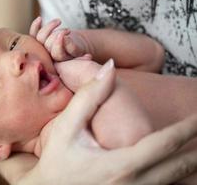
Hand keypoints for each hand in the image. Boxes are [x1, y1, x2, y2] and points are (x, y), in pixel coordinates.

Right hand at [17, 60, 196, 184]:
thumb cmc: (56, 162)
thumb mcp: (66, 129)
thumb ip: (88, 97)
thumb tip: (108, 68)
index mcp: (122, 165)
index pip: (166, 142)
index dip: (189, 127)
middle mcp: (135, 184)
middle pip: (181, 166)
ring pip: (177, 181)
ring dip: (191, 165)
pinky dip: (176, 177)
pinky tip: (179, 168)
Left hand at [29, 17, 86, 60]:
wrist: (70, 49)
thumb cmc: (76, 51)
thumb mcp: (79, 52)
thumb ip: (76, 50)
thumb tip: (83, 52)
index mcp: (58, 63)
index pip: (56, 53)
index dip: (59, 44)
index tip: (65, 34)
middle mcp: (47, 57)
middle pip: (47, 44)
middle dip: (57, 34)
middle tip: (67, 30)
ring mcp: (41, 49)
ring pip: (40, 37)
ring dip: (49, 27)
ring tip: (59, 22)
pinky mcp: (38, 41)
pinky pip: (33, 34)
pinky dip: (35, 25)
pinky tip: (40, 19)